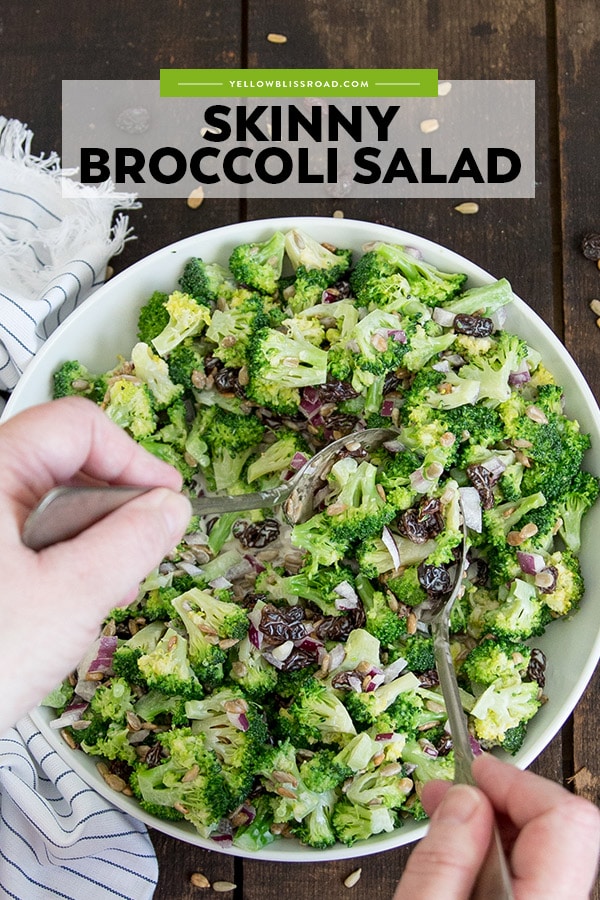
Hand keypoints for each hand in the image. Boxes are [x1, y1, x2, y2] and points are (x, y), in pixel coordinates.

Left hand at [0, 397, 190, 731]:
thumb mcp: (69, 598)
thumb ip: (130, 542)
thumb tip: (169, 509)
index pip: (74, 426)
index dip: (132, 458)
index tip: (166, 496)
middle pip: (61, 464)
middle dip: (112, 509)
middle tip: (141, 552)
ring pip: (45, 506)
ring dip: (87, 543)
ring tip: (102, 592)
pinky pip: (24, 539)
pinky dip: (58, 563)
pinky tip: (69, 603)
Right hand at [393, 753, 599, 899]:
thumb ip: (445, 858)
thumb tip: (465, 797)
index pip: (564, 817)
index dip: (515, 781)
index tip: (473, 770)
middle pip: (560, 828)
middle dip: (500, 797)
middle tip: (448, 790)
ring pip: (546, 851)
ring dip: (494, 825)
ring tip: (443, 820)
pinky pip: (534, 875)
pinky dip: (496, 856)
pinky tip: (459, 856)